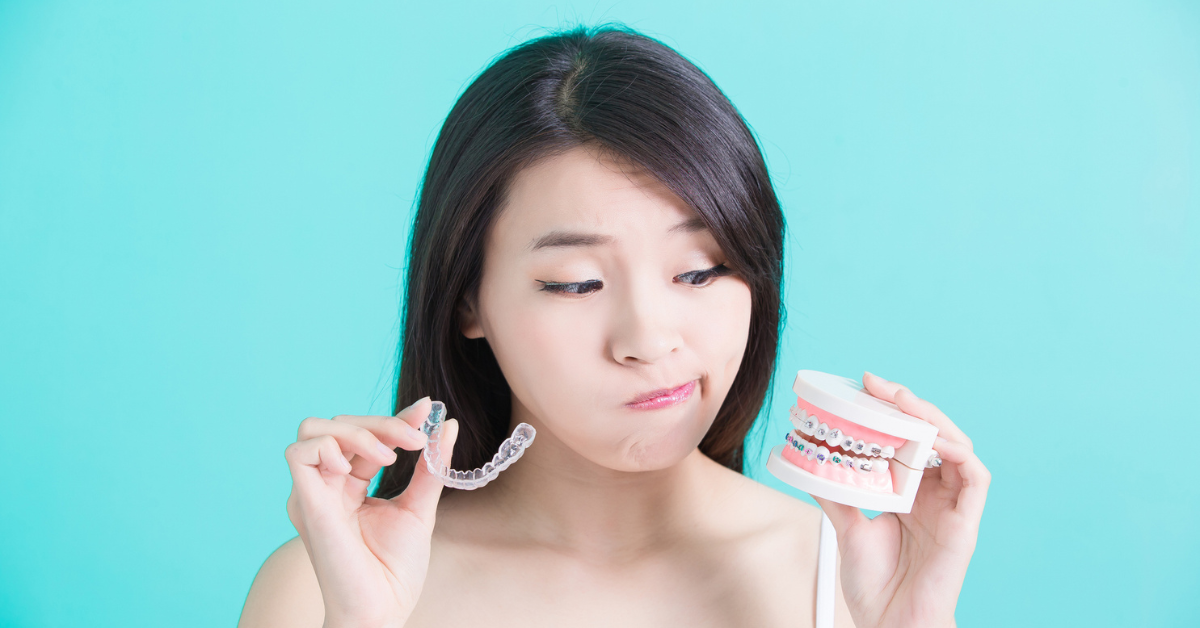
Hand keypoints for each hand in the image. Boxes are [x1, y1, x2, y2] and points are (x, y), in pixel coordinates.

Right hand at [284, 397, 458, 627]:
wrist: (384, 609)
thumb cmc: (395, 570)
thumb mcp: (420, 508)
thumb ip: (430, 467)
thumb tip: (448, 424)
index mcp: (349, 485)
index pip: (365, 435)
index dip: (395, 419)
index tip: (428, 410)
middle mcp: (326, 485)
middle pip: (340, 424)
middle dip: (382, 423)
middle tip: (417, 440)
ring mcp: (313, 493)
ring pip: (314, 429)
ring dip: (356, 431)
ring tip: (388, 457)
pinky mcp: (305, 504)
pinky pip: (298, 453)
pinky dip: (327, 447)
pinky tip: (355, 470)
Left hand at [811, 372, 989, 627]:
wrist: (888, 624)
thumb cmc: (874, 585)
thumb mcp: (847, 527)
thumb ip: (835, 494)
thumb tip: (809, 461)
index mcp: (910, 491)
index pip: (907, 437)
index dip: (890, 410)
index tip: (862, 386)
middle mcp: (934, 493)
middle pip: (932, 434)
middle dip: (908, 403)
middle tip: (877, 384)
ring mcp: (952, 505)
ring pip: (956, 445)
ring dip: (932, 419)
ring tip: (902, 401)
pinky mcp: (966, 522)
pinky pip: (975, 475)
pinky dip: (957, 451)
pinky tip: (932, 439)